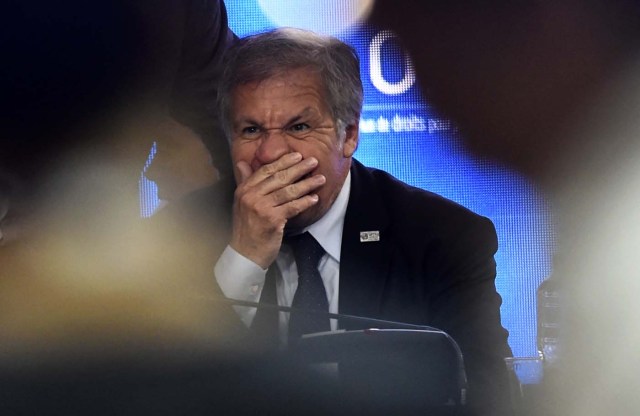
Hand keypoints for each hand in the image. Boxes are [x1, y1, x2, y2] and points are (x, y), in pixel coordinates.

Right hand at [230, 152, 325, 267]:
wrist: (245, 252)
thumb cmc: (247, 227)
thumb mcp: (242, 202)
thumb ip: (245, 181)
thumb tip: (241, 162)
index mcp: (244, 189)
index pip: (266, 170)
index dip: (283, 162)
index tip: (298, 155)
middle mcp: (251, 196)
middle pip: (279, 178)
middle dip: (299, 168)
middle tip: (314, 161)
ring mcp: (261, 207)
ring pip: (288, 191)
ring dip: (307, 184)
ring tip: (321, 179)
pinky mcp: (272, 220)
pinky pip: (292, 207)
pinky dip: (304, 202)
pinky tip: (315, 198)